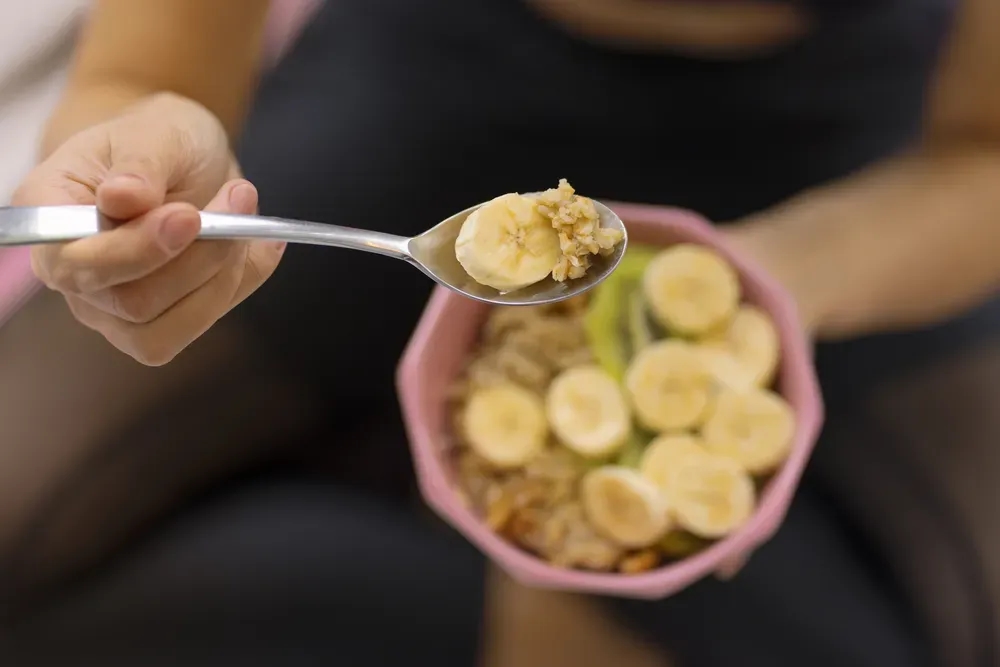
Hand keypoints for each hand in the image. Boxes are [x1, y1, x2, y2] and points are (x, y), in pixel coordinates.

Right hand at [14, 92, 285, 364]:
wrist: (181, 156)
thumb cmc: (158, 139)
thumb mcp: (155, 131)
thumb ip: (139, 163)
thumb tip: (121, 199)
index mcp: (48, 214)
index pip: (75, 265)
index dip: (135, 252)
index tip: (189, 217)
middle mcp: (71, 272)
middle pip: (133, 303)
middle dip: (200, 256)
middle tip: (238, 196)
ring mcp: (111, 307)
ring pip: (169, 330)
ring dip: (223, 274)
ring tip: (243, 211)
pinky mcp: (158, 323)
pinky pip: (202, 323)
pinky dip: (241, 283)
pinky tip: (259, 244)